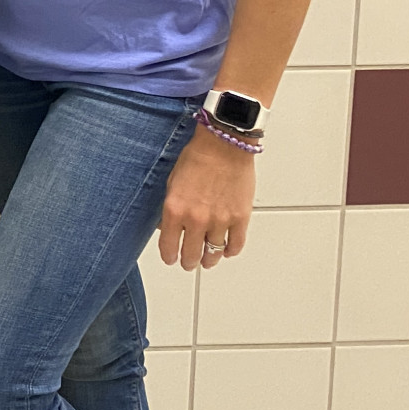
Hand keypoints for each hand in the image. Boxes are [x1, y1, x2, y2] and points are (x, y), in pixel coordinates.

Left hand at [158, 119, 254, 271]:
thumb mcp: (171, 183)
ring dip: (209, 260)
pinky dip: (230, 251)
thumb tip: (168, 226)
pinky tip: (226, 251)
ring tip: (207, 261)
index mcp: (174, 210)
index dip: (169, 257)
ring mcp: (220, 221)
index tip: (171, 259)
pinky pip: (235, 245)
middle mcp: (196, 219)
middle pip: (192, 254)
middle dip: (188, 262)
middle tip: (188, 263)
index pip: (168, 246)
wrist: (223, 145)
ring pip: (214, 253)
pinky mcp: (240, 218)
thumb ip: (171, 208)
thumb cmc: (196, 158)